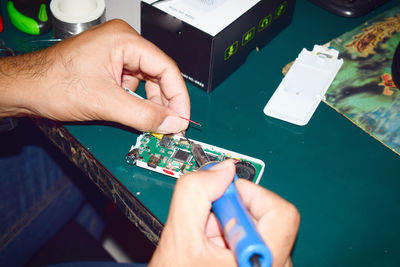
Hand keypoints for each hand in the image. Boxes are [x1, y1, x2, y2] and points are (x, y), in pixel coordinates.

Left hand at [0, 20, 189, 133]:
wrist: (26, 89)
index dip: (178, 96)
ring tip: (154, 124)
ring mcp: (116, 57)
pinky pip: (134, 86)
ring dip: (152, 105)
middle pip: (159, 75)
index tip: (182, 118)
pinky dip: (138, 103)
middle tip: (171, 126)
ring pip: (148, 83)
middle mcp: (123, 45)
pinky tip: (138, 115)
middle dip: (165, 103)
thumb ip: (144, 114)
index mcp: (125, 40)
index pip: (166, 68)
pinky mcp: (110, 69)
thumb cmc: (52, 83)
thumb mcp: (105, 102)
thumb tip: (171, 123)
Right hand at [149, 160, 299, 266]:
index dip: (250, 194)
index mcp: (260, 264)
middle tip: (210, 224)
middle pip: (271, 217)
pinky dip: (235, 238)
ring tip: (210, 243)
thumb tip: (221, 170)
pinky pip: (259, 242)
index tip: (225, 196)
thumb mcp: (177, 237)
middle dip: (233, 212)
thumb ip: (195, 192)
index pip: (280, 212)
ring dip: (232, 225)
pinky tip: (216, 250)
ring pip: (263, 229)